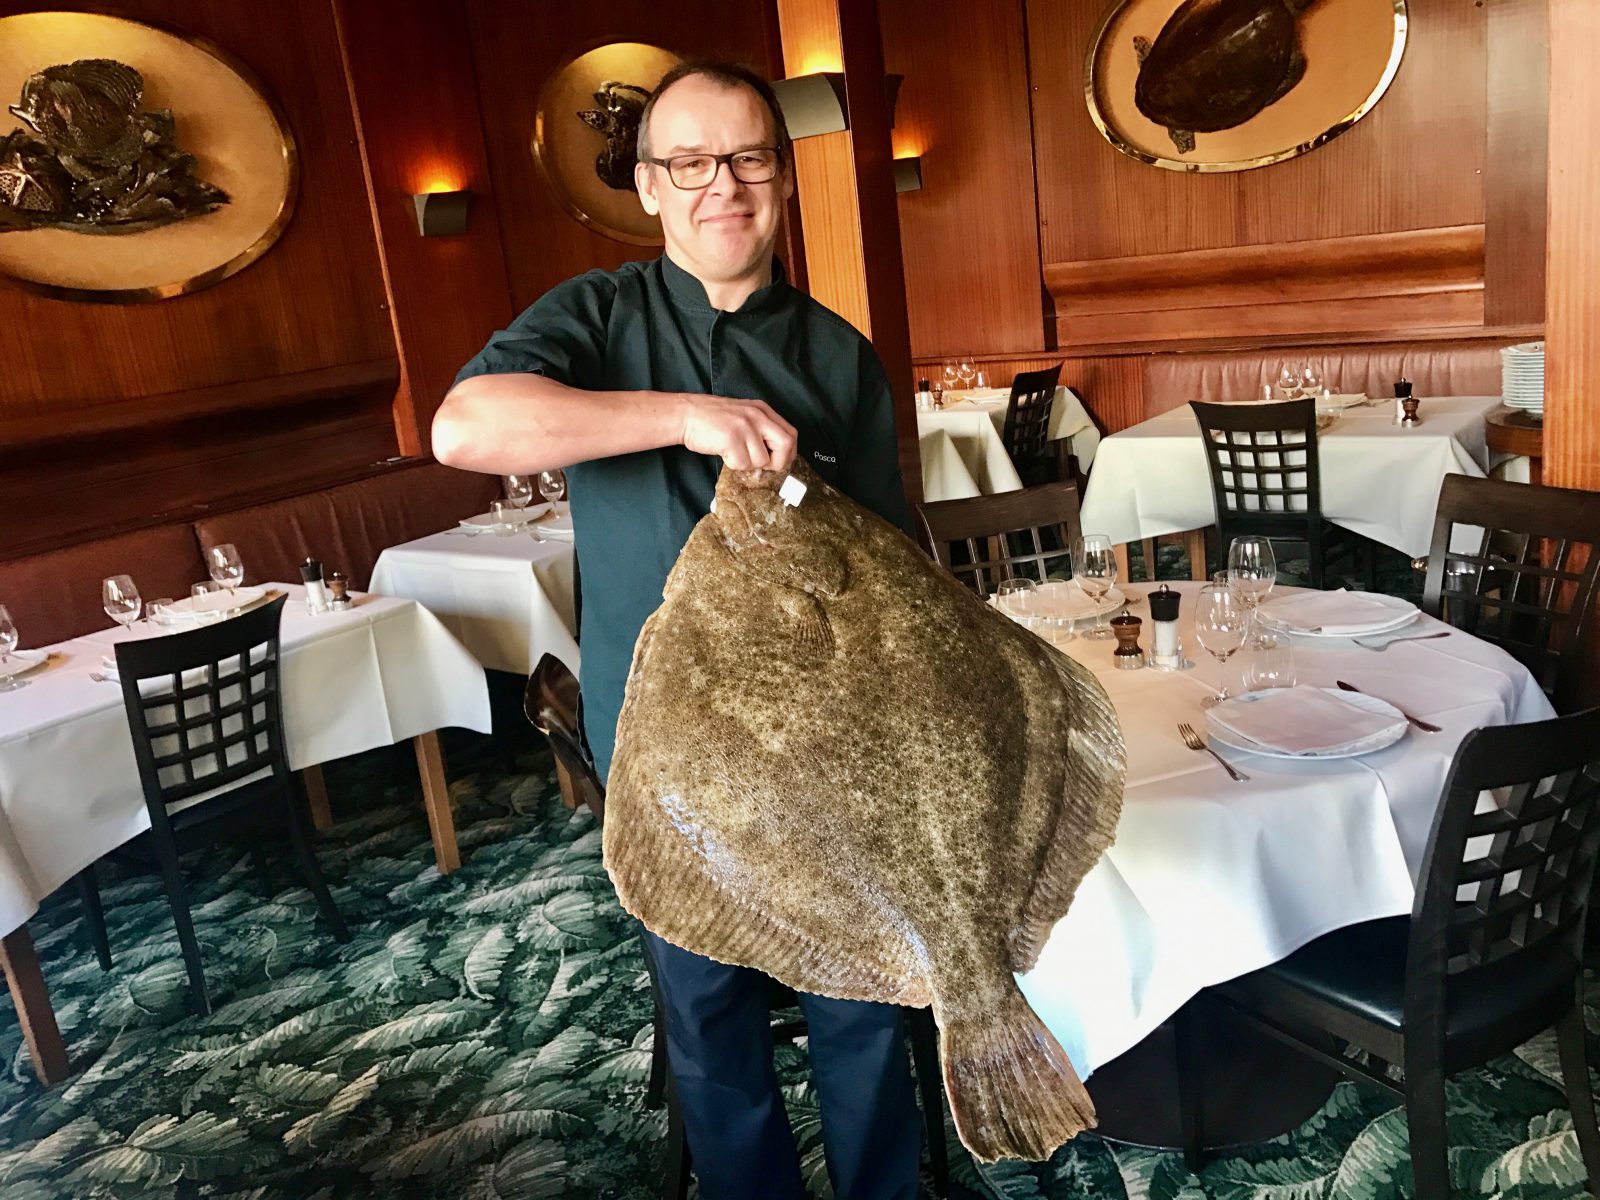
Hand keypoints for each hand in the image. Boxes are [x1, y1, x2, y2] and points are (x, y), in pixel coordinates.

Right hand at [679, 395, 796, 471]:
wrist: (685, 414)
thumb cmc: (711, 419)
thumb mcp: (743, 415)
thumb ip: (760, 430)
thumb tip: (774, 456)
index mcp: (762, 410)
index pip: (790, 434)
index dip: (787, 452)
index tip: (776, 461)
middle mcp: (757, 416)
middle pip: (785, 444)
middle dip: (777, 462)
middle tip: (763, 466)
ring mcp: (745, 426)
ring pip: (761, 460)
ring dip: (748, 464)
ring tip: (733, 453)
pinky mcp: (731, 438)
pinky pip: (742, 463)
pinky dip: (733, 464)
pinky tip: (723, 452)